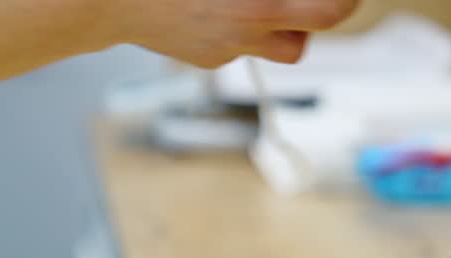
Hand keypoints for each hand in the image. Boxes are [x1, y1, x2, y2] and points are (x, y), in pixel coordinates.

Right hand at [111, 0, 359, 67]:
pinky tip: (220, 8)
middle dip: (322, 14)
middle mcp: (246, 33)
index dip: (342, 0)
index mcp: (258, 6)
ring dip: (288, 29)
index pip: (331, 12)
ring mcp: (226, 50)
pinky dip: (245, 29)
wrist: (109, 1)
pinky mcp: (207, 58)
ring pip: (283, 48)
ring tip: (270, 6)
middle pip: (311, 36)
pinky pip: (243, 48)